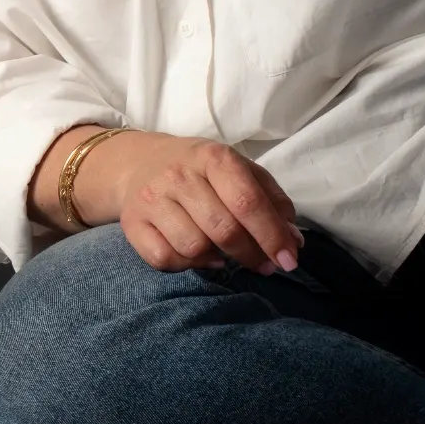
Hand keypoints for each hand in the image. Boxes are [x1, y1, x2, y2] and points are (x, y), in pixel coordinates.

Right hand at [66, 129, 302, 274]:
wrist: (139, 163)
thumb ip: (271, 201)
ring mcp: (152, 199)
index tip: (288, 259)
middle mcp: (180, 175)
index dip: (272, 235)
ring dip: (216, 258)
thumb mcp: (240, 171)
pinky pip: (163, 258)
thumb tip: (292, 240)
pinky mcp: (132, 223)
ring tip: (224, 253)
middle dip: (251, 254)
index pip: (247, 202)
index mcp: (214, 158)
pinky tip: (197, 255)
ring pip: (193, 247)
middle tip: (263, 264)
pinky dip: (186, 265)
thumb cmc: (201, 171)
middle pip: (223, 229)